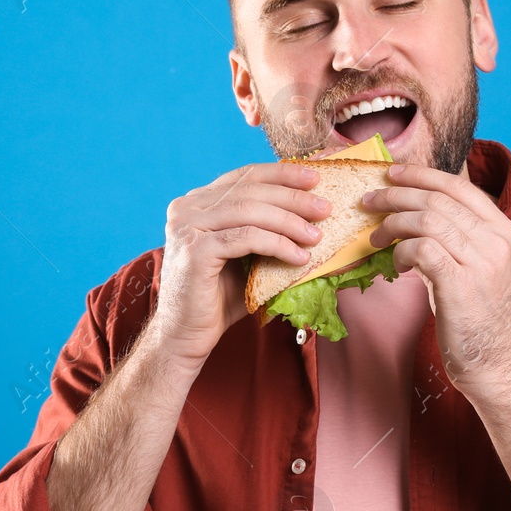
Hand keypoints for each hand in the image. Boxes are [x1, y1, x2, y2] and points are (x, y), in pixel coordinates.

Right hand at [151, 161, 330, 366]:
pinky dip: (278, 244)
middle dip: (292, 198)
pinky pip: (247, 238)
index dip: (281, 174)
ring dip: (289, 222)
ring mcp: (188, 227)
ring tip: (316, 236)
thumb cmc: (217, 299)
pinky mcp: (195, 250)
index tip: (314, 178)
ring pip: (250, 211)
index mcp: (197, 203)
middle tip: (324, 208)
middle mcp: (187, 208)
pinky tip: (299, 257)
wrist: (186, 335)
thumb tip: (311, 216)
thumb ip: (263, 232)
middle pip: (249, 190)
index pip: (244, 176)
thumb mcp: (243, 256)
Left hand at [362, 163, 510, 395]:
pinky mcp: (461, 284)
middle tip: (369, 202)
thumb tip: (412, 215)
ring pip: (427, 220)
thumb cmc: (478, 317)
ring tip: (374, 237)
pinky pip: (421, 249)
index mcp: (504, 230)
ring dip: (392, 224)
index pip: (458, 186)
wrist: (496, 362)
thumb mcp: (477, 267)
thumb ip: (456, 239)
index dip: (421, 175)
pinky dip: (401, 251)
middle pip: (437, 200)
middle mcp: (497, 241)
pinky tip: (395, 263)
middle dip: (396, 196)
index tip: (391, 174)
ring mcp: (482, 262)